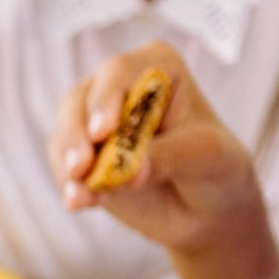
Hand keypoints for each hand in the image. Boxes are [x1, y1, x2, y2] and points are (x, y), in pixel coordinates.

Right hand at [49, 43, 263, 251]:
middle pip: (80, 100)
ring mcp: (94, 121)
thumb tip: (130, 170)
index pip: (120, 72)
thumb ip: (170, 157)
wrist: (206, 209)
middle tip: (80, 168)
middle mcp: (119, 87)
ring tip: (82, 197)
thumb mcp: (208, 157)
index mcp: (157, 69)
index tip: (103, 132)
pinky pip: (62, 165)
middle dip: (76, 135)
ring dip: (68, 165)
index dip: (106, 99)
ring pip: (65, 132)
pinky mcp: (81, 154)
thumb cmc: (217, 168)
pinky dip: (70, 185)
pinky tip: (81, 202)